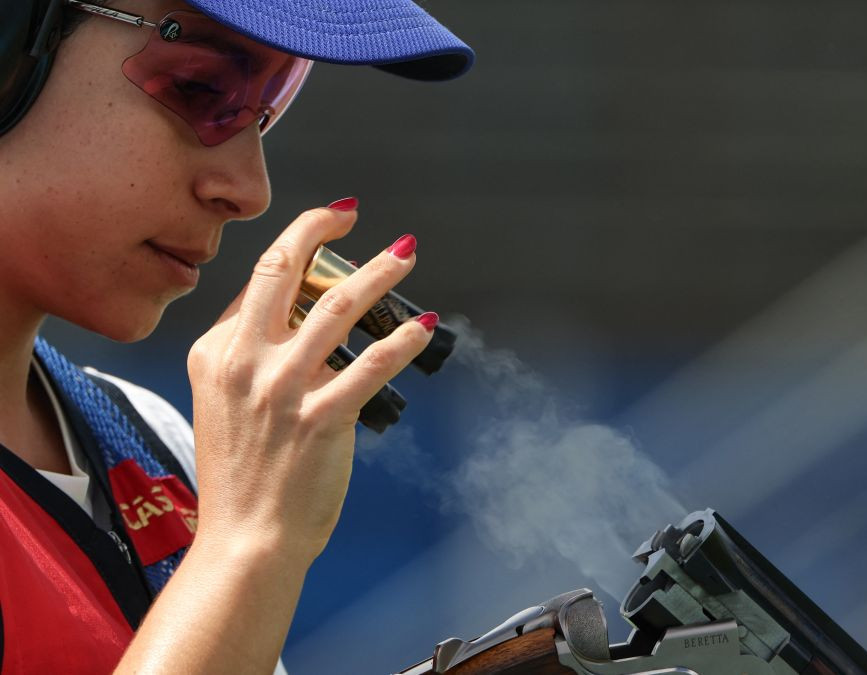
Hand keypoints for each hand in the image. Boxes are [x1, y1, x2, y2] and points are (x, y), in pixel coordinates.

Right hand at [186, 201, 431, 560]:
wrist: (246, 539)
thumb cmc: (240, 477)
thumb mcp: (221, 404)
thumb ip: (247, 358)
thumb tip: (291, 320)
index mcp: (214, 353)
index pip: (259, 282)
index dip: (297, 246)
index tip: (324, 227)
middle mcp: (244, 361)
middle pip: (286, 271)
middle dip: (323, 231)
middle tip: (356, 217)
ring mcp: (284, 388)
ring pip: (338, 307)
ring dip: (379, 274)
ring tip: (405, 256)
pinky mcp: (321, 418)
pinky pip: (371, 362)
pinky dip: (402, 338)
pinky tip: (421, 325)